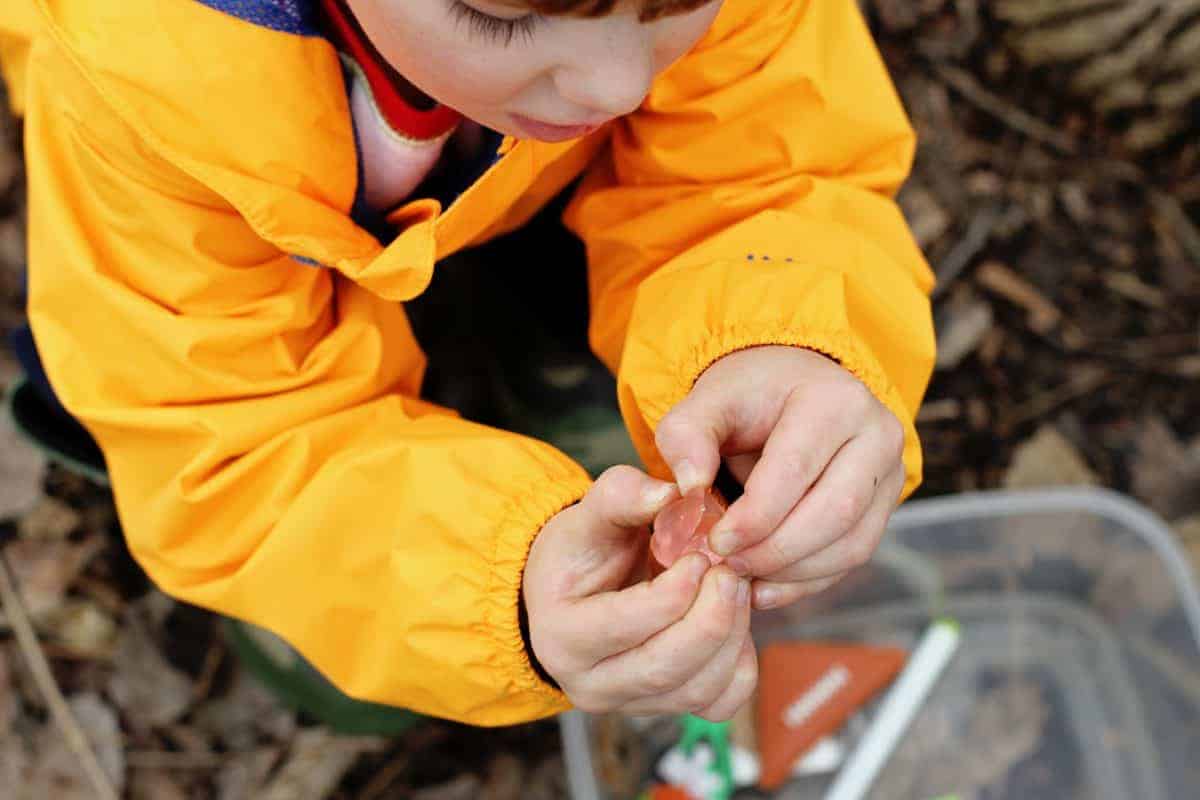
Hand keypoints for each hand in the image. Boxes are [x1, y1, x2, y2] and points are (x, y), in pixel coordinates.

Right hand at [524, 466, 756, 720]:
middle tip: (730, 572)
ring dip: (732, 635)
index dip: (675, 588)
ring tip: (735, 587)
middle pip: (665, 667)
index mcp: (561, 635)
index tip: (700, 553)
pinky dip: (739, 665)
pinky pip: (718, 704)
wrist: (575, 591)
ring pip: (697, 690)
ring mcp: (628, 704)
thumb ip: (622, 496)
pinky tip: (733, 623)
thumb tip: (670, 493)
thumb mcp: (589, 515)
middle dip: (712, 616)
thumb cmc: (580, 552)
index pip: (626, 623)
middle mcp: (589, 684)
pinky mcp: (664, 709)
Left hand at [655, 346, 905, 609]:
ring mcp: (890, 472)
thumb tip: (691, 487)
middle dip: (775, 551)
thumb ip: (687, 437)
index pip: (794, 470)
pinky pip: (855, 555)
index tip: (716, 542)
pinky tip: (766, 587)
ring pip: (852, 543)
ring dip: (793, 572)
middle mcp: (876, 434)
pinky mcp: (886, 505)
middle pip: (835, 511)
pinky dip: (809, 580)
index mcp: (832, 399)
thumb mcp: (707, 402)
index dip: (754, 517)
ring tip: (743, 576)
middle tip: (729, 565)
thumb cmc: (749, 397)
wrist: (793, 388)